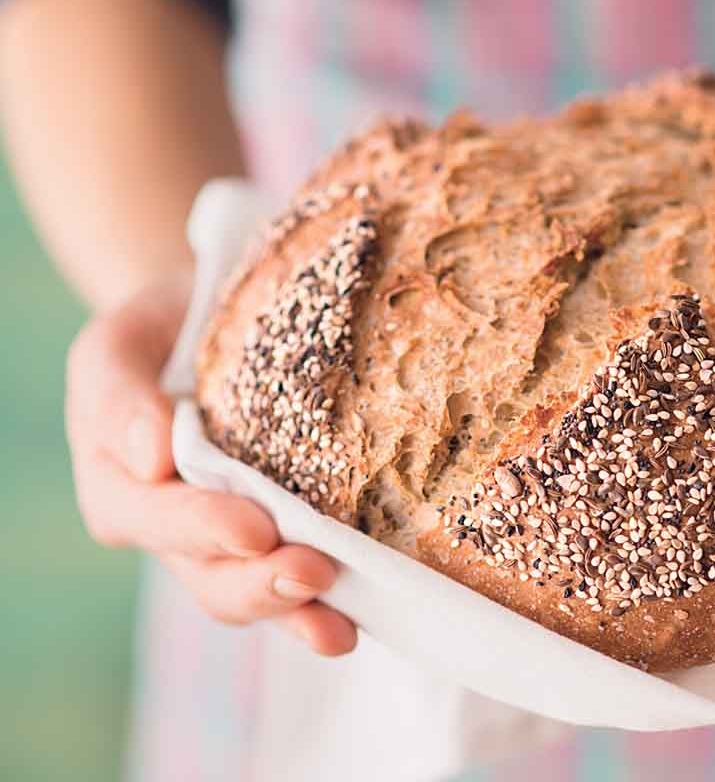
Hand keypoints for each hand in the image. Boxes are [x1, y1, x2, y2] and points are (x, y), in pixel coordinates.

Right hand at [65, 278, 356, 654]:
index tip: (253, 530)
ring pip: (254, 592)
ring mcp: (227, 544)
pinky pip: (296, 582)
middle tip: (313, 574)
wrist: (212, 325)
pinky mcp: (276, 541)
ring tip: (338, 627)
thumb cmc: (160, 331)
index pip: (156, 518)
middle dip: (261, 584)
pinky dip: (323, 607)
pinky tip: (357, 620)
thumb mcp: (120, 342)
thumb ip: (118, 394)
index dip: (203, 529)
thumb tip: (149, 455)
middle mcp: (172, 530)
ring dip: (296, 613)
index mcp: (122, 488)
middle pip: (210, 576)